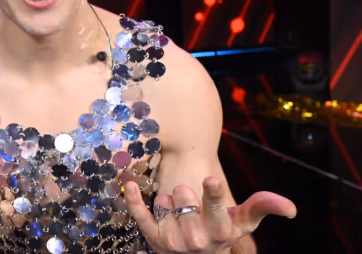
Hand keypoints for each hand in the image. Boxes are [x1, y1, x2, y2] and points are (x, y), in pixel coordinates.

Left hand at [124, 177, 296, 252]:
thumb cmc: (223, 233)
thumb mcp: (243, 222)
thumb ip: (262, 207)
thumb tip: (291, 208)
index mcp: (220, 230)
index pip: (216, 209)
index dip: (213, 195)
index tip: (210, 181)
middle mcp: (197, 238)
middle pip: (183, 194)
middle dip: (185, 191)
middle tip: (191, 202)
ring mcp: (173, 240)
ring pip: (164, 200)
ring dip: (169, 199)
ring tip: (179, 211)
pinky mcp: (153, 239)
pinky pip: (140, 215)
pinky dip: (134, 200)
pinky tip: (130, 184)